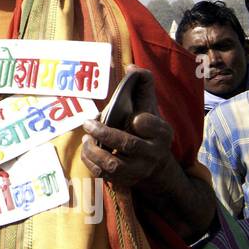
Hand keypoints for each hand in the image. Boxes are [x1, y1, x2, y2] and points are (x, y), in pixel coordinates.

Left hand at [80, 67, 174, 192]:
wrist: (155, 166)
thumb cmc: (147, 130)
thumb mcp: (150, 108)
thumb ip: (143, 85)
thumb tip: (131, 67)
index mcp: (162, 133)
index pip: (154, 126)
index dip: (144, 122)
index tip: (134, 118)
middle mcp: (152, 153)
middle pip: (129, 145)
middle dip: (106, 134)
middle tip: (89, 123)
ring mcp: (138, 170)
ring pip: (114, 165)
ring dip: (95, 151)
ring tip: (86, 138)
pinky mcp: (124, 181)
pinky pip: (104, 175)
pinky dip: (90, 162)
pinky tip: (86, 149)